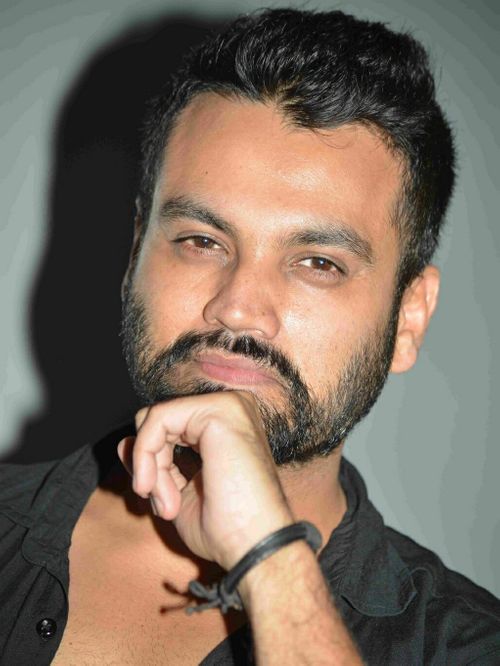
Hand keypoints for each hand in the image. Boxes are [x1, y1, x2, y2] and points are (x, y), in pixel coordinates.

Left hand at [117, 391, 293, 570]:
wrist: (254, 547)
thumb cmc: (226, 527)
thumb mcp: (177, 490)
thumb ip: (154, 462)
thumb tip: (123, 442)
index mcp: (225, 425)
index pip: (168, 427)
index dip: (152, 463)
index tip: (162, 505)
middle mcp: (230, 408)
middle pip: (159, 421)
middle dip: (149, 465)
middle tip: (164, 506)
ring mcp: (227, 406)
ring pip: (155, 419)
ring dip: (149, 466)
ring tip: (167, 505)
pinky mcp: (218, 410)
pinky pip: (158, 419)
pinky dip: (146, 454)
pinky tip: (155, 487)